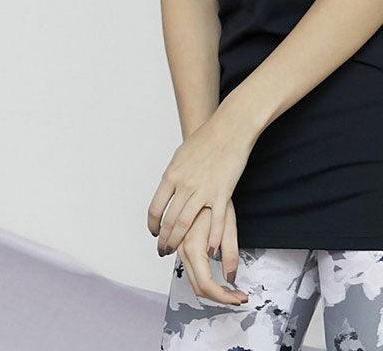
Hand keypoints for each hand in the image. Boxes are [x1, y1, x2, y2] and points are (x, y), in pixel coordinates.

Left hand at [147, 109, 253, 257]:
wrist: (229, 129)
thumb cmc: (206, 138)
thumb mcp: (180, 155)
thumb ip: (173, 174)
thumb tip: (167, 188)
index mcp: (172, 175)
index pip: (156, 208)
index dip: (153, 225)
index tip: (154, 232)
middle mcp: (184, 185)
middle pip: (169, 221)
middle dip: (164, 239)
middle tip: (163, 250)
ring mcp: (203, 190)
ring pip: (185, 224)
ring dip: (179, 242)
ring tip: (178, 252)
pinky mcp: (222, 193)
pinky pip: (215, 222)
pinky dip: (211, 238)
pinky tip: (209, 249)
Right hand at [173, 202, 247, 305]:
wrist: (202, 176)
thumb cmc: (217, 195)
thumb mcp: (229, 224)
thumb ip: (230, 252)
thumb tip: (230, 278)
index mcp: (194, 246)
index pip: (206, 285)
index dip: (223, 297)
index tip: (238, 298)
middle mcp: (182, 249)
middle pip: (197, 286)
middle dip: (219, 296)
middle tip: (238, 296)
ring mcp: (178, 245)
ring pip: (191, 278)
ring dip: (209, 288)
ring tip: (228, 289)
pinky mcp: (179, 241)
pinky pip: (186, 266)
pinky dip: (200, 278)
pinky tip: (212, 277)